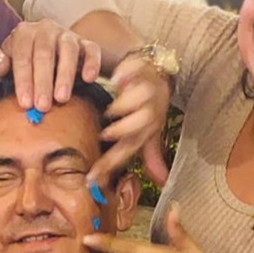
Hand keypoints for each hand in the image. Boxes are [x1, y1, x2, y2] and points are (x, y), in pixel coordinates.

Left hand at [0, 19, 100, 111]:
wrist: (48, 52)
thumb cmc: (23, 62)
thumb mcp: (6, 63)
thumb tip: (0, 63)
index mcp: (23, 33)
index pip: (22, 56)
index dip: (23, 80)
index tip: (25, 103)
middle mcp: (45, 29)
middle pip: (44, 54)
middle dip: (43, 82)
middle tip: (42, 106)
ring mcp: (67, 35)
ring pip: (68, 50)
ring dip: (65, 75)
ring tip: (62, 98)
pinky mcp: (86, 43)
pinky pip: (92, 49)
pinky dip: (92, 63)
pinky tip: (89, 79)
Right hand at [87, 55, 171, 186]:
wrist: (160, 75)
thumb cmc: (149, 107)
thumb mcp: (149, 132)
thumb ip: (151, 157)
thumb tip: (162, 183)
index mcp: (146, 128)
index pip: (128, 149)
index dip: (110, 164)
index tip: (91, 176)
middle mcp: (147, 110)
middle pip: (141, 122)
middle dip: (123, 130)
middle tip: (105, 134)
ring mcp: (144, 89)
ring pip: (139, 97)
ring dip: (124, 105)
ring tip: (110, 110)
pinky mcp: (139, 69)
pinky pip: (133, 70)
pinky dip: (125, 74)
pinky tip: (115, 79)